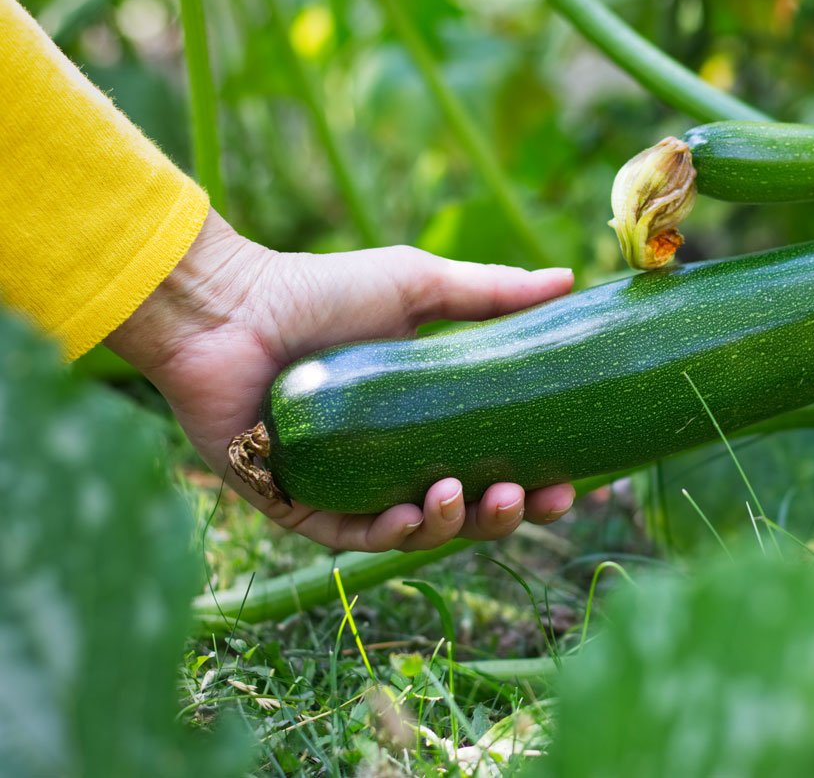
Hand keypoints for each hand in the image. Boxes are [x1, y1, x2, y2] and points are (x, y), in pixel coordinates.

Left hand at [106, 209, 576, 551]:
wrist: (230, 306)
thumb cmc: (319, 291)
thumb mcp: (420, 288)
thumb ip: (492, 293)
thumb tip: (569, 278)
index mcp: (426, 423)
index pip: (496, 466)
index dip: (540, 484)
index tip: (579, 483)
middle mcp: (394, 464)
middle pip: (468, 512)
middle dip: (507, 516)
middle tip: (530, 495)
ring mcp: (350, 490)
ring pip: (417, 533)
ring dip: (453, 526)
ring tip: (463, 494)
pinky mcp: (300, 508)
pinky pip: (354, 540)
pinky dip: (389, 534)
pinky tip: (414, 515)